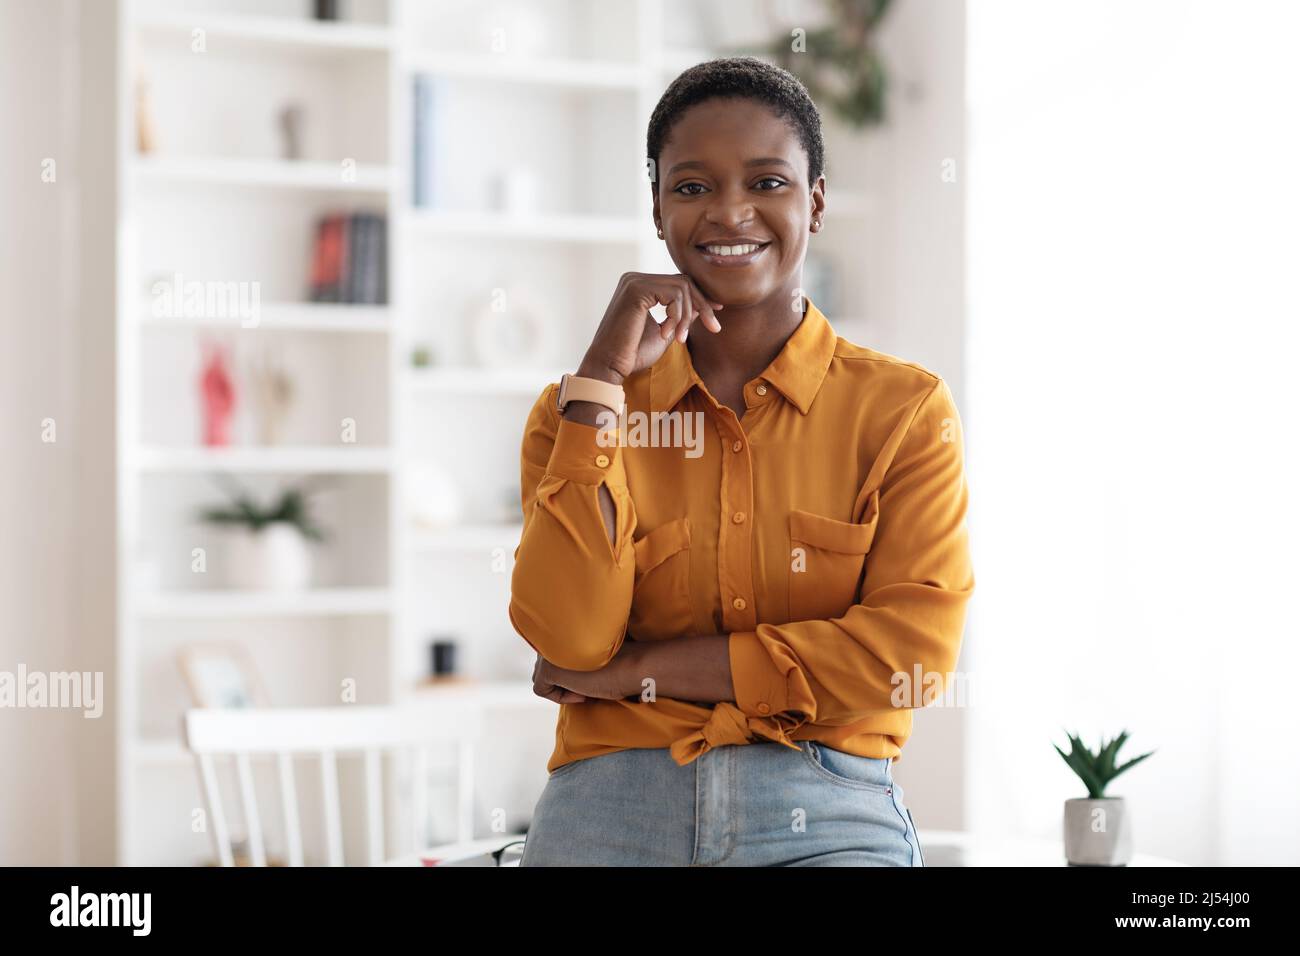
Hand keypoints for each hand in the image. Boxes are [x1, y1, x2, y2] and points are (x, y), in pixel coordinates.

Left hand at [530, 643, 643, 703]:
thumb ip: (573, 653)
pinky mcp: (547, 669)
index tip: (591, 675)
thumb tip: (560, 670)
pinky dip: (560, 697)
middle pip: (543, 666)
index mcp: (562, 626)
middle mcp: (551, 636)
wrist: (631, 666)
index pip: (552, 653)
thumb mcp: (592, 653)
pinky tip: (582, 692)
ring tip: (586, 687)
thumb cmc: (619, 662)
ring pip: (542, 677)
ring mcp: (547, 652)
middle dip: (563, 679)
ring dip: (562, 687)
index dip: (570, 670)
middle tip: (588, 683)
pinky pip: (541, 689)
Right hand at [580, 272, 724, 383]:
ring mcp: (634, 281)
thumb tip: (701, 306)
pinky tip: (668, 333)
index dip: (700, 297)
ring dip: (687, 316)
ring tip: (679, 338)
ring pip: (682, 288)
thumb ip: (680, 317)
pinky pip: (674, 294)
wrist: (609, 366)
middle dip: (702, 304)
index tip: (716, 313)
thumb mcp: (665, 333)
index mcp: (639, 286)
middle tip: (714, 328)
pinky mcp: (636, 289)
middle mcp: (635, 279)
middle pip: (684, 281)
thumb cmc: (632, 355)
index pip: (678, 283)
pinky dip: (677, 315)